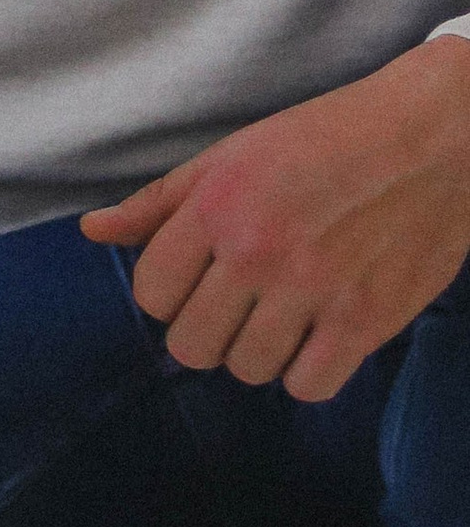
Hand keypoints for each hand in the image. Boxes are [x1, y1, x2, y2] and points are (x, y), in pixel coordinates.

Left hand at [80, 38, 469, 401]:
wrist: (432, 137)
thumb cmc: (326, 138)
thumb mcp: (231, 154)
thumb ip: (159, 201)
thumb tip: (94, 231)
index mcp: (216, 207)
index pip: (151, 292)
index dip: (166, 295)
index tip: (193, 284)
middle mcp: (256, 253)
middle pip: (191, 344)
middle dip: (204, 332)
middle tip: (233, 309)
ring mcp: (312, 291)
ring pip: (246, 369)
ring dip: (256, 353)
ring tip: (278, 321)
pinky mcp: (366, 321)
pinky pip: (309, 388)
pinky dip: (307, 375)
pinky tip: (315, 342)